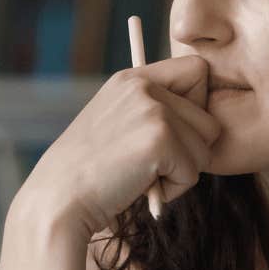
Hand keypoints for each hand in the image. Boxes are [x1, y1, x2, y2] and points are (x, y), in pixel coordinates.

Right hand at [15, 54, 221, 238]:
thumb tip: (206, 121)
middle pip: (210, 119)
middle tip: (148, 164)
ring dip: (180, 172)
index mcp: (131, 78)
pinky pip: (194, 173)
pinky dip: (172, 190)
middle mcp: (143, 86)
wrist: (58, 200)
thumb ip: (153, 111)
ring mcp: (153, 110)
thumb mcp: (117, 126)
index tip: (172, 134)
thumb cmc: (90, 175)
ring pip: (206, 148)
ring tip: (140, 175)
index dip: (198, 105)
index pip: (197, 70)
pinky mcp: (160, 139)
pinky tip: (138, 187)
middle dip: (189, 151)